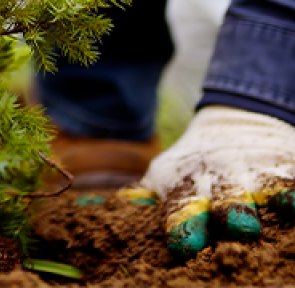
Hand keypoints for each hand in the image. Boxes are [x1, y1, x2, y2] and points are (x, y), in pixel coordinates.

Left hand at [126, 106, 294, 257]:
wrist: (233, 123)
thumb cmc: (194, 166)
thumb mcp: (166, 177)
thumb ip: (141, 198)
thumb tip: (92, 211)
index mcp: (188, 188)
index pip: (184, 210)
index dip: (183, 226)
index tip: (183, 243)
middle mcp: (223, 182)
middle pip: (227, 200)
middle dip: (231, 213)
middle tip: (237, 226)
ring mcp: (257, 175)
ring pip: (267, 188)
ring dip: (273, 199)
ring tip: (278, 208)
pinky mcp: (285, 168)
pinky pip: (293, 179)